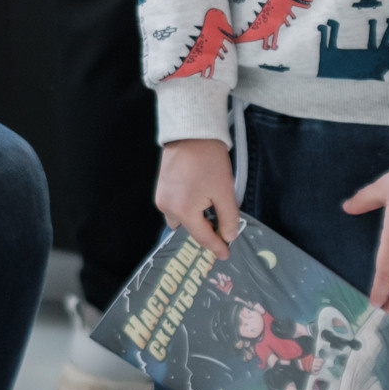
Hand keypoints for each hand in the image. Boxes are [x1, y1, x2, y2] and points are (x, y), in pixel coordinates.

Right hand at [155, 137, 238, 259]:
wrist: (191, 134)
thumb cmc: (210, 162)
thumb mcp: (225, 192)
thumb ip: (228, 219)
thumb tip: (228, 236)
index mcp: (183, 211)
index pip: (202, 237)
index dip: (216, 247)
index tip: (226, 255)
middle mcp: (167, 208)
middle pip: (189, 229)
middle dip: (205, 230)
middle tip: (222, 228)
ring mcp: (161, 198)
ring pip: (180, 219)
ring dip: (194, 219)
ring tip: (210, 209)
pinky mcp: (160, 188)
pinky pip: (174, 207)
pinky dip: (187, 208)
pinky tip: (199, 197)